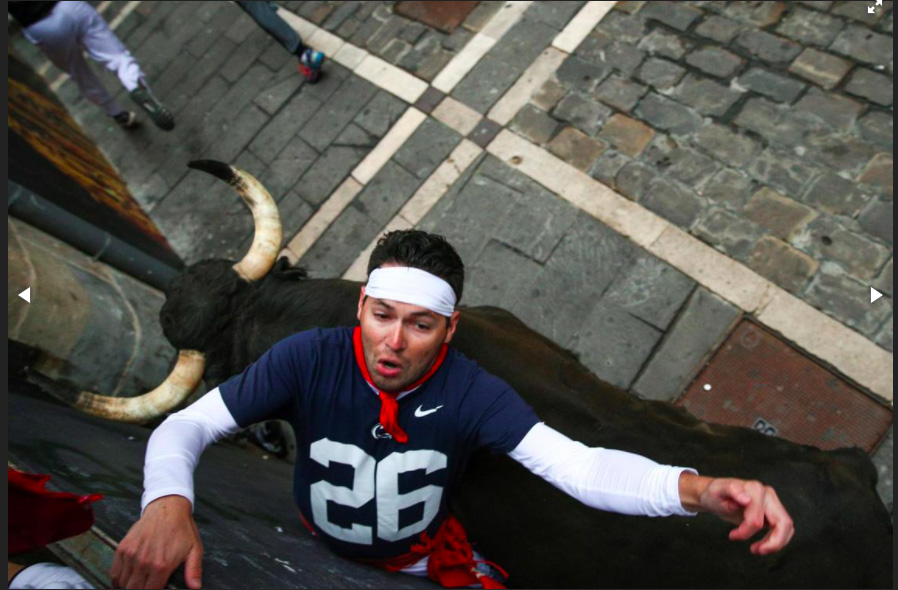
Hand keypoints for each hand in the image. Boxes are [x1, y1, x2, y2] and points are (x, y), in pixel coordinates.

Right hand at [110, 495, 203, 588]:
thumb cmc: (182, 529)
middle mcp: (144, 562)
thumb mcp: (194, 549)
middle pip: (133, 589)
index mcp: (161, 566)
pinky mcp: (122, 547)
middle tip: (146, 584)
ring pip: (122, 583)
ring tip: (137, 582)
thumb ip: (194, 570)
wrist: (168, 508)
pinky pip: (114, 572)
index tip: (155, 587)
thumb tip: (196, 587)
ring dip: (128, 585)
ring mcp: (131, 554)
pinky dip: (118, 578)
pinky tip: (127, 577)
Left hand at [680, 474, 794, 554]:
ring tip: (755, 549)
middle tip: (754, 550)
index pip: (757, 519)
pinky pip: (784, 529)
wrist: (717, 494)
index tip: (732, 536)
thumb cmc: (716, 493)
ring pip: (787, 527)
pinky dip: (776, 540)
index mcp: (754, 489)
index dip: (745, 531)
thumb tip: (746, 500)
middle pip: (782, 522)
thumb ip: (731, 491)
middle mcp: (767, 494)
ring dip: (776, 543)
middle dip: (772, 542)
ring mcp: (773, 502)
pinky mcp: (774, 511)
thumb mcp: (717, 491)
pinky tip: (761, 545)